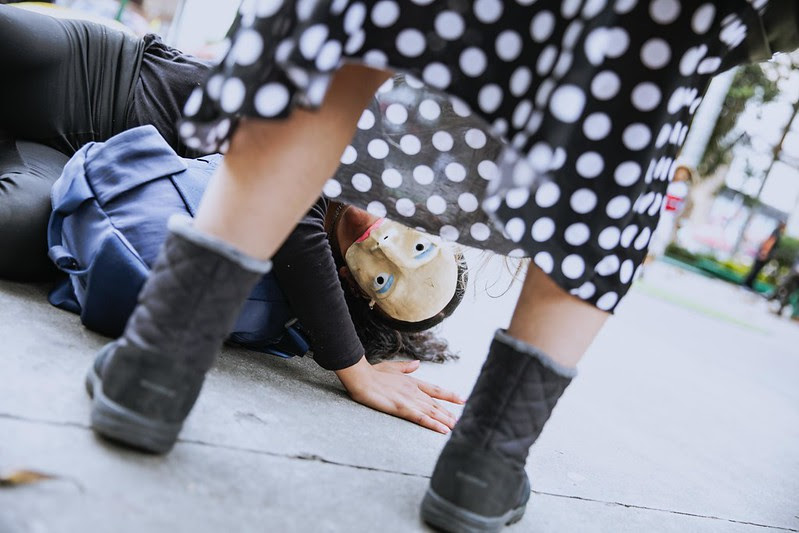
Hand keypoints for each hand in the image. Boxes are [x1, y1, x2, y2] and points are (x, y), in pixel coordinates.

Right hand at [335, 356, 464, 433]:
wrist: (361, 377)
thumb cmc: (373, 372)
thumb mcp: (391, 367)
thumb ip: (406, 367)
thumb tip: (417, 363)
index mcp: (412, 381)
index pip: (435, 390)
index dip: (449, 395)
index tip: (462, 399)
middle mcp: (414, 391)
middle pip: (435, 404)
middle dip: (448, 413)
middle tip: (460, 421)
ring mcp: (409, 399)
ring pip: (432, 411)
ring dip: (445, 420)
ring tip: (455, 427)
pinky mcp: (401, 408)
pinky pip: (421, 418)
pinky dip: (433, 424)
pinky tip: (442, 430)